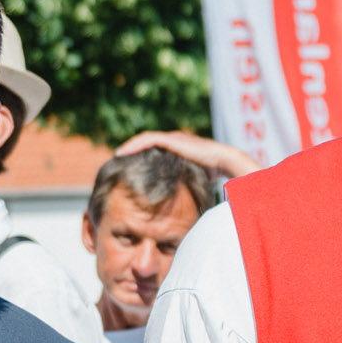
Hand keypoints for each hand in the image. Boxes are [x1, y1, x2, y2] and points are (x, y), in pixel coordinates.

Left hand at [115, 128, 258, 178]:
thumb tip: (187, 204)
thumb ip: (189, 184)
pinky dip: (134, 145)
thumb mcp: (197, 179)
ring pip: (145, 139)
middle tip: (119, 159)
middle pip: (149, 143)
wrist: (224, 160)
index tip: (132, 165)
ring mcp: (173, 138)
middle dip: (134, 150)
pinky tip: (122, 153)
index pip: (157, 149)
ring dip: (130, 146)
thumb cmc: (216, 173)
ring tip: (117, 155)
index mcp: (181, 148)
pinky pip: (148, 140)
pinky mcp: (171, 139)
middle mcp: (176, 140)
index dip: (143, 155)